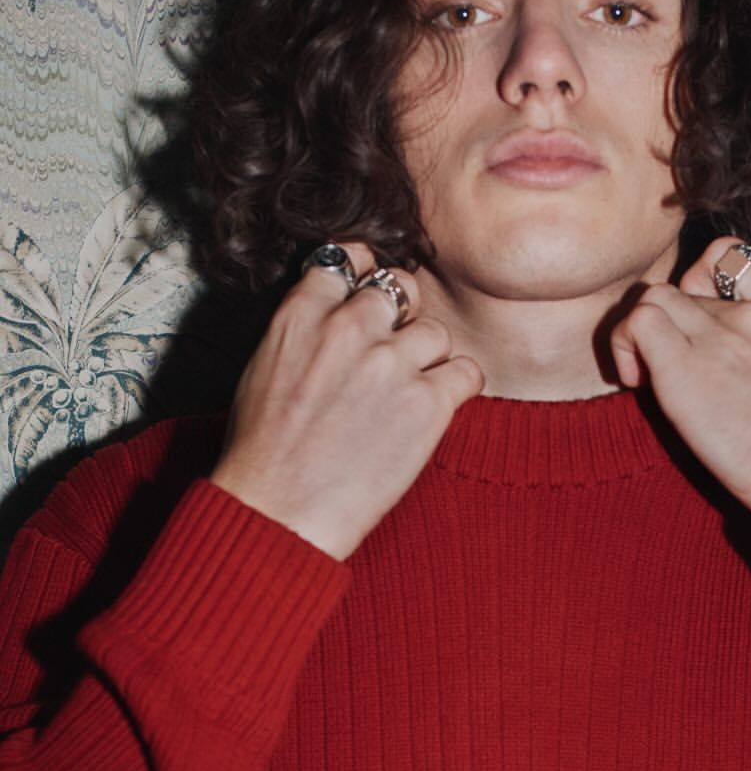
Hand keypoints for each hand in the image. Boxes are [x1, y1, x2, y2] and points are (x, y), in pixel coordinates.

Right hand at [208, 243, 483, 559]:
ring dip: (428, 358)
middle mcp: (349, 329)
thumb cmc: (262, 453)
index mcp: (302, 315)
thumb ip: (305, 332)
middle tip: (394, 353)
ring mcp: (391, 364)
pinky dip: (459, 387)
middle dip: (402, 317)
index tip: (372, 297)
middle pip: (401, 289)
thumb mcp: (264, 369)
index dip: (367, 277)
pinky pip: (467, 373)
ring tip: (408, 394)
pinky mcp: (427, 404)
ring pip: (435, 332)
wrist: (277, 510)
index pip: (350, 260)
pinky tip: (438, 407)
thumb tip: (335, 319)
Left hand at [610, 236, 750, 518]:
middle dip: (672, 321)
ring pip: (655, 297)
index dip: (707, 285)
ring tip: (649, 374)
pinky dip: (626, 344)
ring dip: (643, 331)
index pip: (736, 261)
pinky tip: (638, 382)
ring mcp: (718, 336)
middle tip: (671, 365)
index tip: (704, 324)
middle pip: (687, 285)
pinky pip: (639, 323)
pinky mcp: (685, 367)